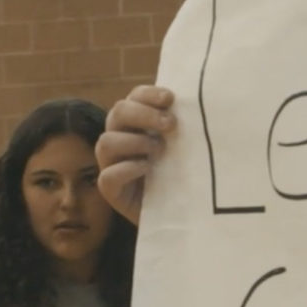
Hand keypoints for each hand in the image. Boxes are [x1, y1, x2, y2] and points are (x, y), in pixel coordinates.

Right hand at [95, 85, 175, 225]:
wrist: (178, 213)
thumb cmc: (182, 174)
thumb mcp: (185, 147)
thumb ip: (183, 127)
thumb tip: (201, 104)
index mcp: (136, 122)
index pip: (134, 97)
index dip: (148, 94)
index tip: (170, 98)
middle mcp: (119, 138)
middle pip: (117, 112)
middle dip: (143, 114)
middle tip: (170, 124)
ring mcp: (112, 164)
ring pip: (106, 142)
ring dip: (134, 141)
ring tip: (159, 149)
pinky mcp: (111, 190)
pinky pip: (108, 176)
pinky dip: (127, 169)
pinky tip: (147, 168)